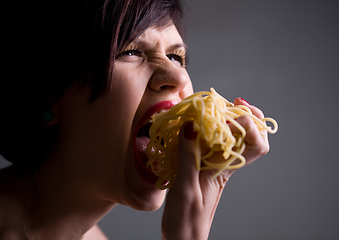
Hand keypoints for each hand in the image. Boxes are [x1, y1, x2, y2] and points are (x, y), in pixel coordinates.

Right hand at [161, 98, 269, 239]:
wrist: (183, 239)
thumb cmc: (186, 220)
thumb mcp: (185, 188)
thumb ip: (189, 157)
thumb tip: (191, 125)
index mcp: (226, 170)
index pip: (256, 145)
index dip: (250, 126)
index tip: (231, 117)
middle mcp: (226, 165)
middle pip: (252, 137)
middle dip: (248, 115)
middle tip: (236, 101)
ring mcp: (217, 165)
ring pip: (235, 138)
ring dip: (231, 119)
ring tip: (219, 107)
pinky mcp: (205, 166)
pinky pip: (215, 143)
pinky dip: (212, 129)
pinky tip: (201, 124)